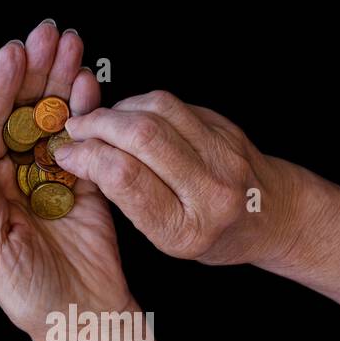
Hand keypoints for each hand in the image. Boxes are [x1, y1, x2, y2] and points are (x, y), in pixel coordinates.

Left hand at [0, 21, 127, 336]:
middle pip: (21, 111)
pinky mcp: (86, 182)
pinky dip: (90, 110)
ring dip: (61, 80)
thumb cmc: (27, 295)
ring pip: (53, 118)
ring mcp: (51, 175)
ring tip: (71, 44)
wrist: (79, 317)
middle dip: (34, 70)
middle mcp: (15, 174)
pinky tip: (90, 82)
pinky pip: (86, 139)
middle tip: (46, 33)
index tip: (10, 54)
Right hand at [55, 91, 295, 265]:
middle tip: (77, 128)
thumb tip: (79, 155)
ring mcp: (223, 153)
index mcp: (186, 228)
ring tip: (101, 120)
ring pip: (157, 109)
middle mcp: (210, 189)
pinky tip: (129, 116)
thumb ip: (127, 198)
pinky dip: (141, 105)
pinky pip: (173, 103)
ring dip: (117, 109)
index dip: (88, 157)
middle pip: (142, 136)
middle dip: (98, 125)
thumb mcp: (164, 237)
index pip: (126, 178)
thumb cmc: (212, 234)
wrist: (271, 216)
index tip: (68, 153)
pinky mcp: (225, 127)